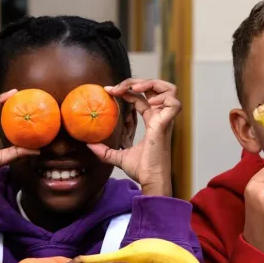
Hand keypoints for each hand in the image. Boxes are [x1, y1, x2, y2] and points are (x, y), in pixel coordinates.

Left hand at [88, 78, 178, 196]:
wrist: (150, 180)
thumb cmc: (141, 170)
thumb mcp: (118, 157)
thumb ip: (104, 151)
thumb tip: (88, 144)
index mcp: (152, 122)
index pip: (141, 98)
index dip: (126, 91)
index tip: (108, 91)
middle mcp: (160, 118)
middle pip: (154, 88)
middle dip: (135, 82)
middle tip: (117, 88)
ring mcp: (164, 120)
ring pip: (169, 89)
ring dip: (151, 84)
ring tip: (134, 89)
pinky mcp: (166, 124)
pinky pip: (174, 103)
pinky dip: (163, 97)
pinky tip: (147, 102)